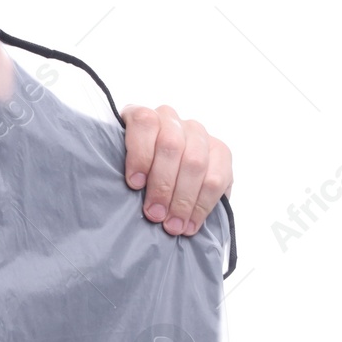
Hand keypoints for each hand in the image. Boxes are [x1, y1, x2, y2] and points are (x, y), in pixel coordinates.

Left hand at [119, 104, 232, 236]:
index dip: (140, 154)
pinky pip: (217, 178)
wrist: (165, 173)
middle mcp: (171, 120)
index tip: (134, 184)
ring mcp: (198, 133)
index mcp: (142, 116)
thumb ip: (126, 172)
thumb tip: (125, 194)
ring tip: (172, 225)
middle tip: (154, 214)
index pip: (144, 122)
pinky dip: (202, 205)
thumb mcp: (121, 167)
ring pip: (195, 162)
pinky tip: (190, 223)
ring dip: (183, 199)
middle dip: (162, 185)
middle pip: (171, 146)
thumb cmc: (134, 173)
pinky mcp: (221, 151)